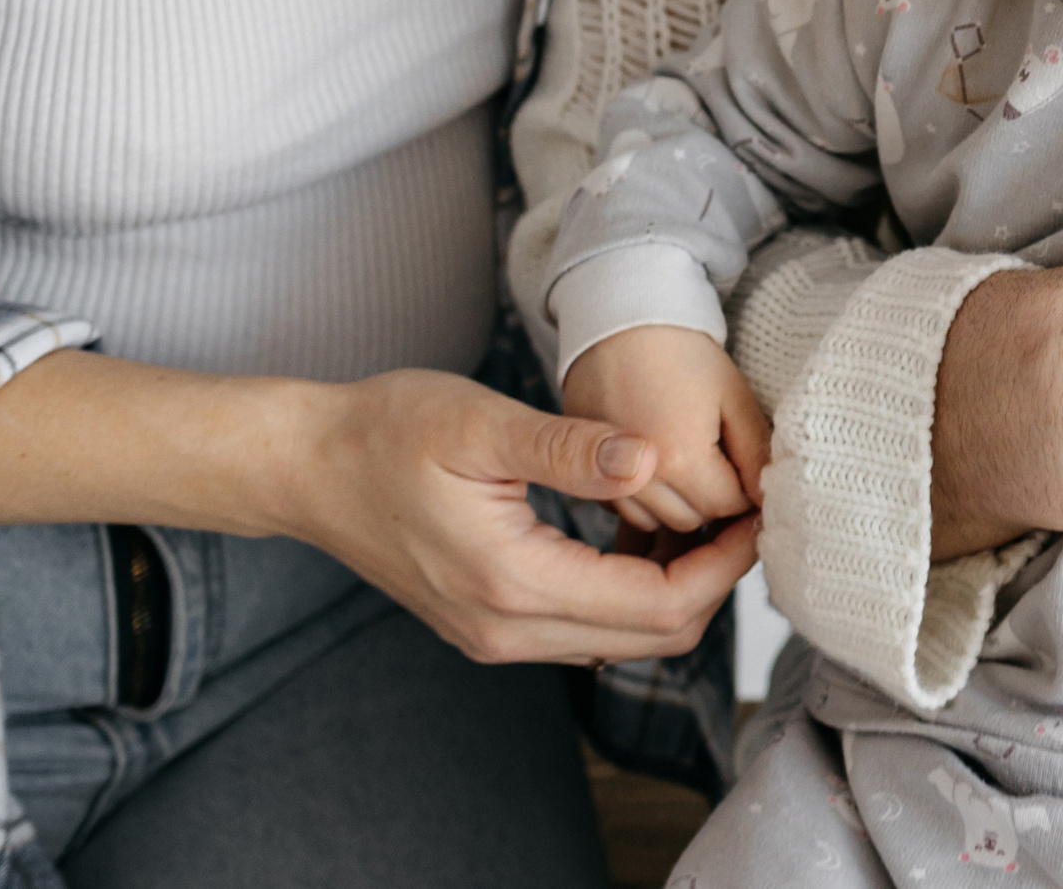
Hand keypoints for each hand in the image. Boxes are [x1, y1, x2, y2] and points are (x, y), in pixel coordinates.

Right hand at [286, 368, 759, 664]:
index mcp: (514, 584)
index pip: (658, 606)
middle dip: (711, 581)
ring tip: (705, 517)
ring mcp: (495, 635)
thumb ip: (570, 448)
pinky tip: (641, 531)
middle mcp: (507, 630)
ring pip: (621, 639)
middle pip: (651, 638)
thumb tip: (651, 459)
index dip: (722, 566)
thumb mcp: (481, 423)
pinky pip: (585, 626)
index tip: (756, 513)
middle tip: (745, 515)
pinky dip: (630, 591)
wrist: (306, 468)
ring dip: (674, 589)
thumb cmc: (385, 431)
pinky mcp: (489, 623)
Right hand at [562, 325, 769, 533]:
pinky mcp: (584, 471)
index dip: (746, 489)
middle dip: (713, 499)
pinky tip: (657, 462)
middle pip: (693, 520)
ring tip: (688, 458)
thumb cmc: (683, 351)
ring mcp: (604, 477)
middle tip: (720, 458)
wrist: (621, 320)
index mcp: (680, 456)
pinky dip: (645, 498)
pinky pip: (625, 509)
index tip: (747, 465)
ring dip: (678, 503)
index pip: (729, 506)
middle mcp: (638, 476)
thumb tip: (767, 496)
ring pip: (657, 521)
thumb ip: (756, 450)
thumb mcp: (734, 393)